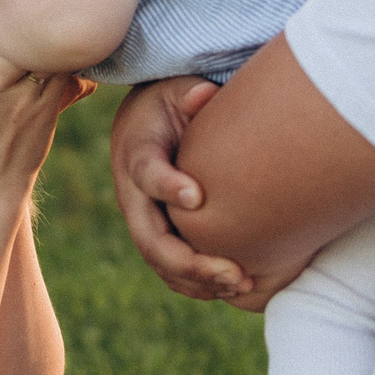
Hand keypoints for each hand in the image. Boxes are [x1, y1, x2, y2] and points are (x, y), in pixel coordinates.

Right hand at [110, 77, 248, 302]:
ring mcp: (142, 219)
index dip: (167, 186)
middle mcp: (133, 195)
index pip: (145, 172)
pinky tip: (234, 286)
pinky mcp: (155, 234)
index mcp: (136, 152)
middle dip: (191, 262)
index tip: (197, 197)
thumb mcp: (176, 88)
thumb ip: (189, 92)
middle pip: (151, 239)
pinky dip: (197, 284)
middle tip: (235, 272)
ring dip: (199, 281)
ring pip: (160, 262)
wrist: (146, 122)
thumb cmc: (170, 103)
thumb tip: (204, 95)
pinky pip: (170, 269)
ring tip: (242, 283)